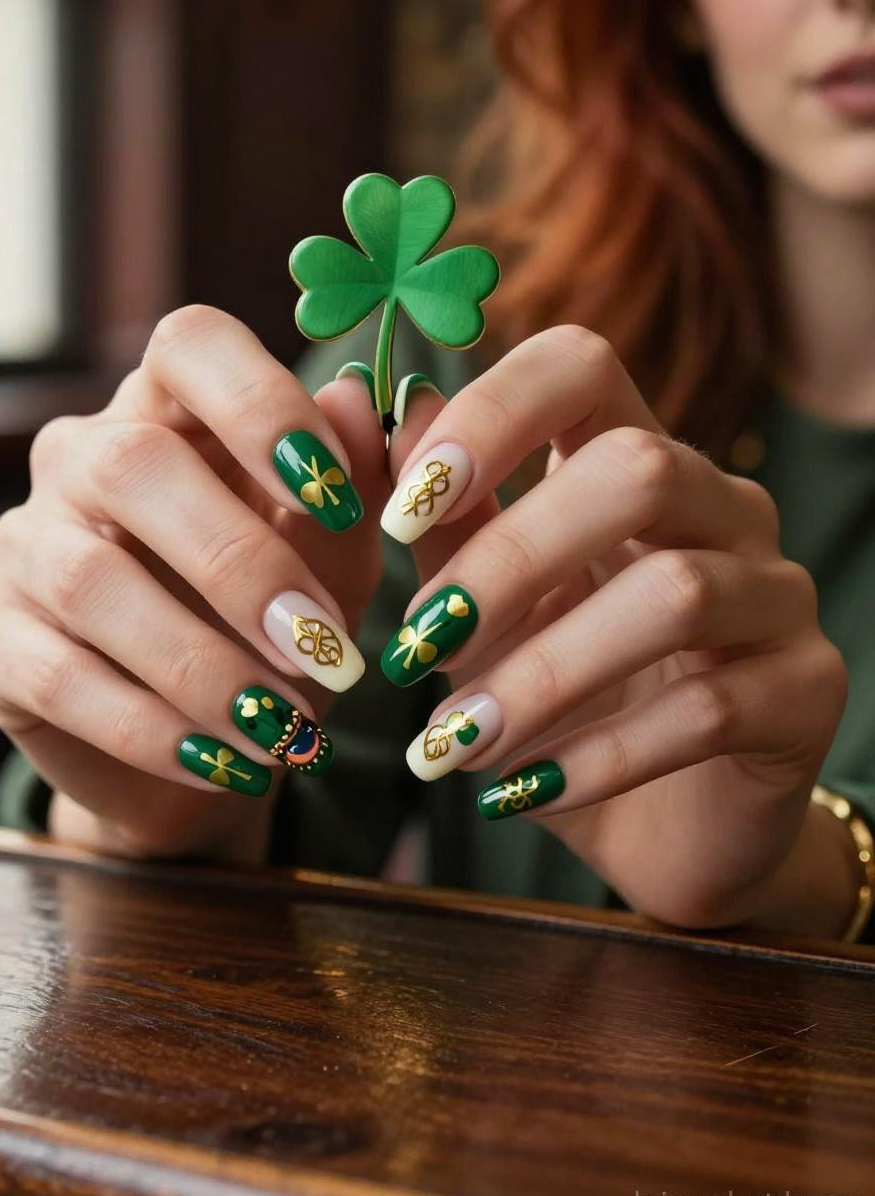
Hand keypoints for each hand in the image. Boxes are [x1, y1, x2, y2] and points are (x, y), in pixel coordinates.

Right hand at [0, 306, 386, 859]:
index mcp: (174, 409)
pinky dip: (153, 727)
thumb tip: (362, 399)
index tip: (335, 491)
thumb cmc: (280, 626)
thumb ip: (352, 490)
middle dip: (242, 565)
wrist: (212, 746)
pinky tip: (226, 763)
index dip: (260, 403)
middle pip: (133, 464)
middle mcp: (84, 457)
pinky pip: (57, 675)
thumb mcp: (338, 562)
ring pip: (89, 581)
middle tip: (327, 653)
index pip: (189, 346)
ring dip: (202, 664)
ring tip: (285, 730)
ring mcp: (28, 544)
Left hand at [380, 326, 848, 930]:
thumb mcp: (486, 613)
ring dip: (543, 673)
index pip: (582, 367)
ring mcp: (777, 594)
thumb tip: (386, 414)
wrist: (664, 827)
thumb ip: (448, 523)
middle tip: (416, 645)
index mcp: (636, 460)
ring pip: (677, 592)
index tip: (406, 506)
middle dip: (511, 557)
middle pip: (640, 468)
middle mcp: (722, 507)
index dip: (493, 414)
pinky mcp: (808, 689)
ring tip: (452, 743)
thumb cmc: (564, 701)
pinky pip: (710, 709)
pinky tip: (520, 792)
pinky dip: (598, 756)